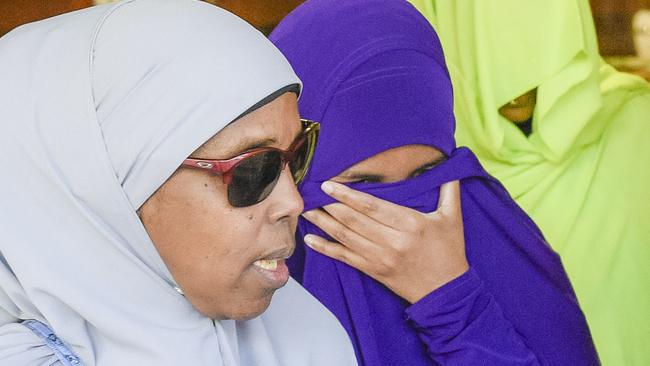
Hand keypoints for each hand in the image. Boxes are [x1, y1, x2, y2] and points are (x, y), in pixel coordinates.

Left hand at [302, 180, 467, 302]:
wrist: (447, 292)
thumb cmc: (450, 252)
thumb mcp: (453, 217)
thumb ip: (449, 189)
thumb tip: (447, 161)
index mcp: (410, 224)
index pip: (372, 206)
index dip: (348, 195)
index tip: (329, 184)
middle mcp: (393, 241)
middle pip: (353, 221)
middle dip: (329, 206)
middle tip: (310, 193)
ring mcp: (381, 258)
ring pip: (346, 238)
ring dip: (323, 223)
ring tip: (306, 211)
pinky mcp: (374, 271)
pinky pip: (345, 258)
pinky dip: (326, 249)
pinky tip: (310, 240)